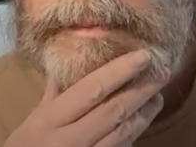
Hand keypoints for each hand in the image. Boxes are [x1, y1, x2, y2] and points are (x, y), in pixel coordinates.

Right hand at [5, 49, 166, 146]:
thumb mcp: (33, 120)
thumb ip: (53, 94)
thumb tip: (68, 63)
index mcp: (50, 119)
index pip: (91, 90)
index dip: (120, 72)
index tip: (143, 56)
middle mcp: (69, 138)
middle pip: (114, 110)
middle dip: (142, 90)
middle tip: (163, 72)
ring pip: (123, 133)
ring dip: (144, 114)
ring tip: (157, 96)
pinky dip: (133, 136)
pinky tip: (142, 122)